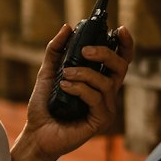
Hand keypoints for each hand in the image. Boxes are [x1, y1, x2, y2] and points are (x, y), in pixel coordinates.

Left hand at [19, 22, 131, 160]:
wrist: (36, 134)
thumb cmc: (44, 106)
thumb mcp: (48, 72)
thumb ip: (56, 50)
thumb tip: (67, 27)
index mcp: (99, 81)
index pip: (120, 60)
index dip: (125, 44)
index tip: (119, 29)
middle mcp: (107, 93)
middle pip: (121, 67)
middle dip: (105, 53)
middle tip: (85, 50)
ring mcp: (106, 108)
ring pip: (107, 83)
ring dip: (84, 74)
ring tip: (65, 75)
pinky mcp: (100, 120)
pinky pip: (96, 98)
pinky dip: (80, 89)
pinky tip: (65, 87)